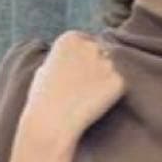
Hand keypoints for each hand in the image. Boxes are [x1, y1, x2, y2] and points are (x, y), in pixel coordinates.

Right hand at [20, 29, 125, 147]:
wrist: (51, 123)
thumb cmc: (43, 100)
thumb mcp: (45, 68)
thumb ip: (64, 57)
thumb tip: (75, 56)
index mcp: (70, 38)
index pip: (87, 42)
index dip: (83, 61)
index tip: (74, 77)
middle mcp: (90, 45)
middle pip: (102, 53)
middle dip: (96, 68)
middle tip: (82, 90)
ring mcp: (106, 62)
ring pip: (111, 69)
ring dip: (104, 81)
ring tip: (86, 98)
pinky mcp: (119, 81)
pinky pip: (119, 85)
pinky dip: (111, 95)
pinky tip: (94, 105)